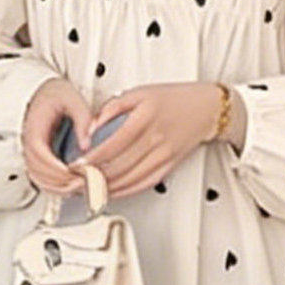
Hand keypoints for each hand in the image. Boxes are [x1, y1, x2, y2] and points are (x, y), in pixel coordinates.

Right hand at [21, 77, 100, 193]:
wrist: (45, 92)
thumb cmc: (56, 94)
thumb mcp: (72, 99)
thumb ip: (82, 118)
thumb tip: (87, 143)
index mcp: (34, 127)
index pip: (39, 153)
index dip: (55, 167)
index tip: (73, 172)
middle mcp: (29, 143)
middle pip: (37, 170)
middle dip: (60, 181)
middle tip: (83, 183)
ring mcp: (32, 153)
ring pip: (38, 178)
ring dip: (58, 187)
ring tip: (80, 187)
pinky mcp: (39, 159)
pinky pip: (42, 179)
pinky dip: (55, 187)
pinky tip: (71, 187)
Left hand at [77, 82, 223, 201]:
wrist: (206, 109)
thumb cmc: (174, 99)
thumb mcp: (140, 92)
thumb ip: (113, 107)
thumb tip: (92, 124)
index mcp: (146, 118)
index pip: (113, 144)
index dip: (93, 158)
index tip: (77, 164)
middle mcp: (156, 139)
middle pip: (120, 166)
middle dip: (95, 177)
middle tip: (77, 180)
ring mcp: (164, 156)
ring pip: (130, 179)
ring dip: (108, 188)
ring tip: (89, 188)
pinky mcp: (169, 166)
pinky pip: (144, 183)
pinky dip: (125, 191)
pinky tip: (112, 191)